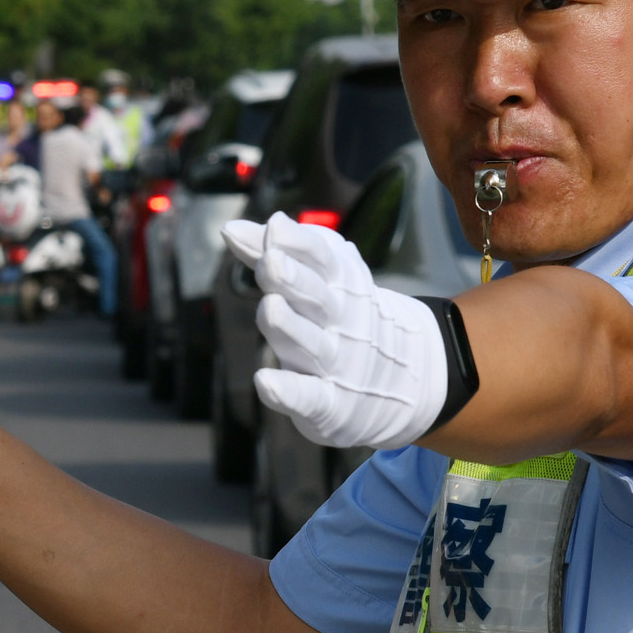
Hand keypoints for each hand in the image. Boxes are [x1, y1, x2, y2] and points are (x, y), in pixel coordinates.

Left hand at [219, 213, 448, 450]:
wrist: (402, 375)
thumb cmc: (339, 316)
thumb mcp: (318, 278)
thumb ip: (269, 254)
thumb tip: (230, 229)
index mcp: (338, 284)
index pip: (320, 258)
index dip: (298, 243)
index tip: (274, 228)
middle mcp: (338, 320)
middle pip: (314, 298)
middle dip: (294, 279)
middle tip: (272, 261)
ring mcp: (334, 363)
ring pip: (309, 344)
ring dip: (289, 327)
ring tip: (270, 307)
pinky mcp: (329, 404)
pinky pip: (309, 397)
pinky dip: (290, 391)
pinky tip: (266, 382)